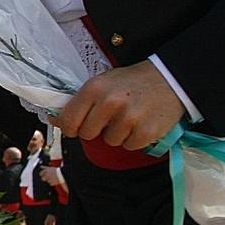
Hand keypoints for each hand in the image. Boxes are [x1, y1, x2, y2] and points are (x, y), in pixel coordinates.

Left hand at [54, 61, 184, 151]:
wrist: (169, 78)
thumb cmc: (132, 81)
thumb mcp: (102, 82)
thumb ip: (80, 101)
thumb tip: (55, 120)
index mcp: (94, 88)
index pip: (69, 120)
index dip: (70, 127)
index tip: (75, 127)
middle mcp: (110, 102)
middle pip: (87, 134)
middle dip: (95, 129)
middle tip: (109, 118)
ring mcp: (129, 118)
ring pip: (110, 141)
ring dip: (118, 133)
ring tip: (129, 116)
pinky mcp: (146, 132)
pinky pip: (129, 146)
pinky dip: (134, 139)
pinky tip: (141, 123)